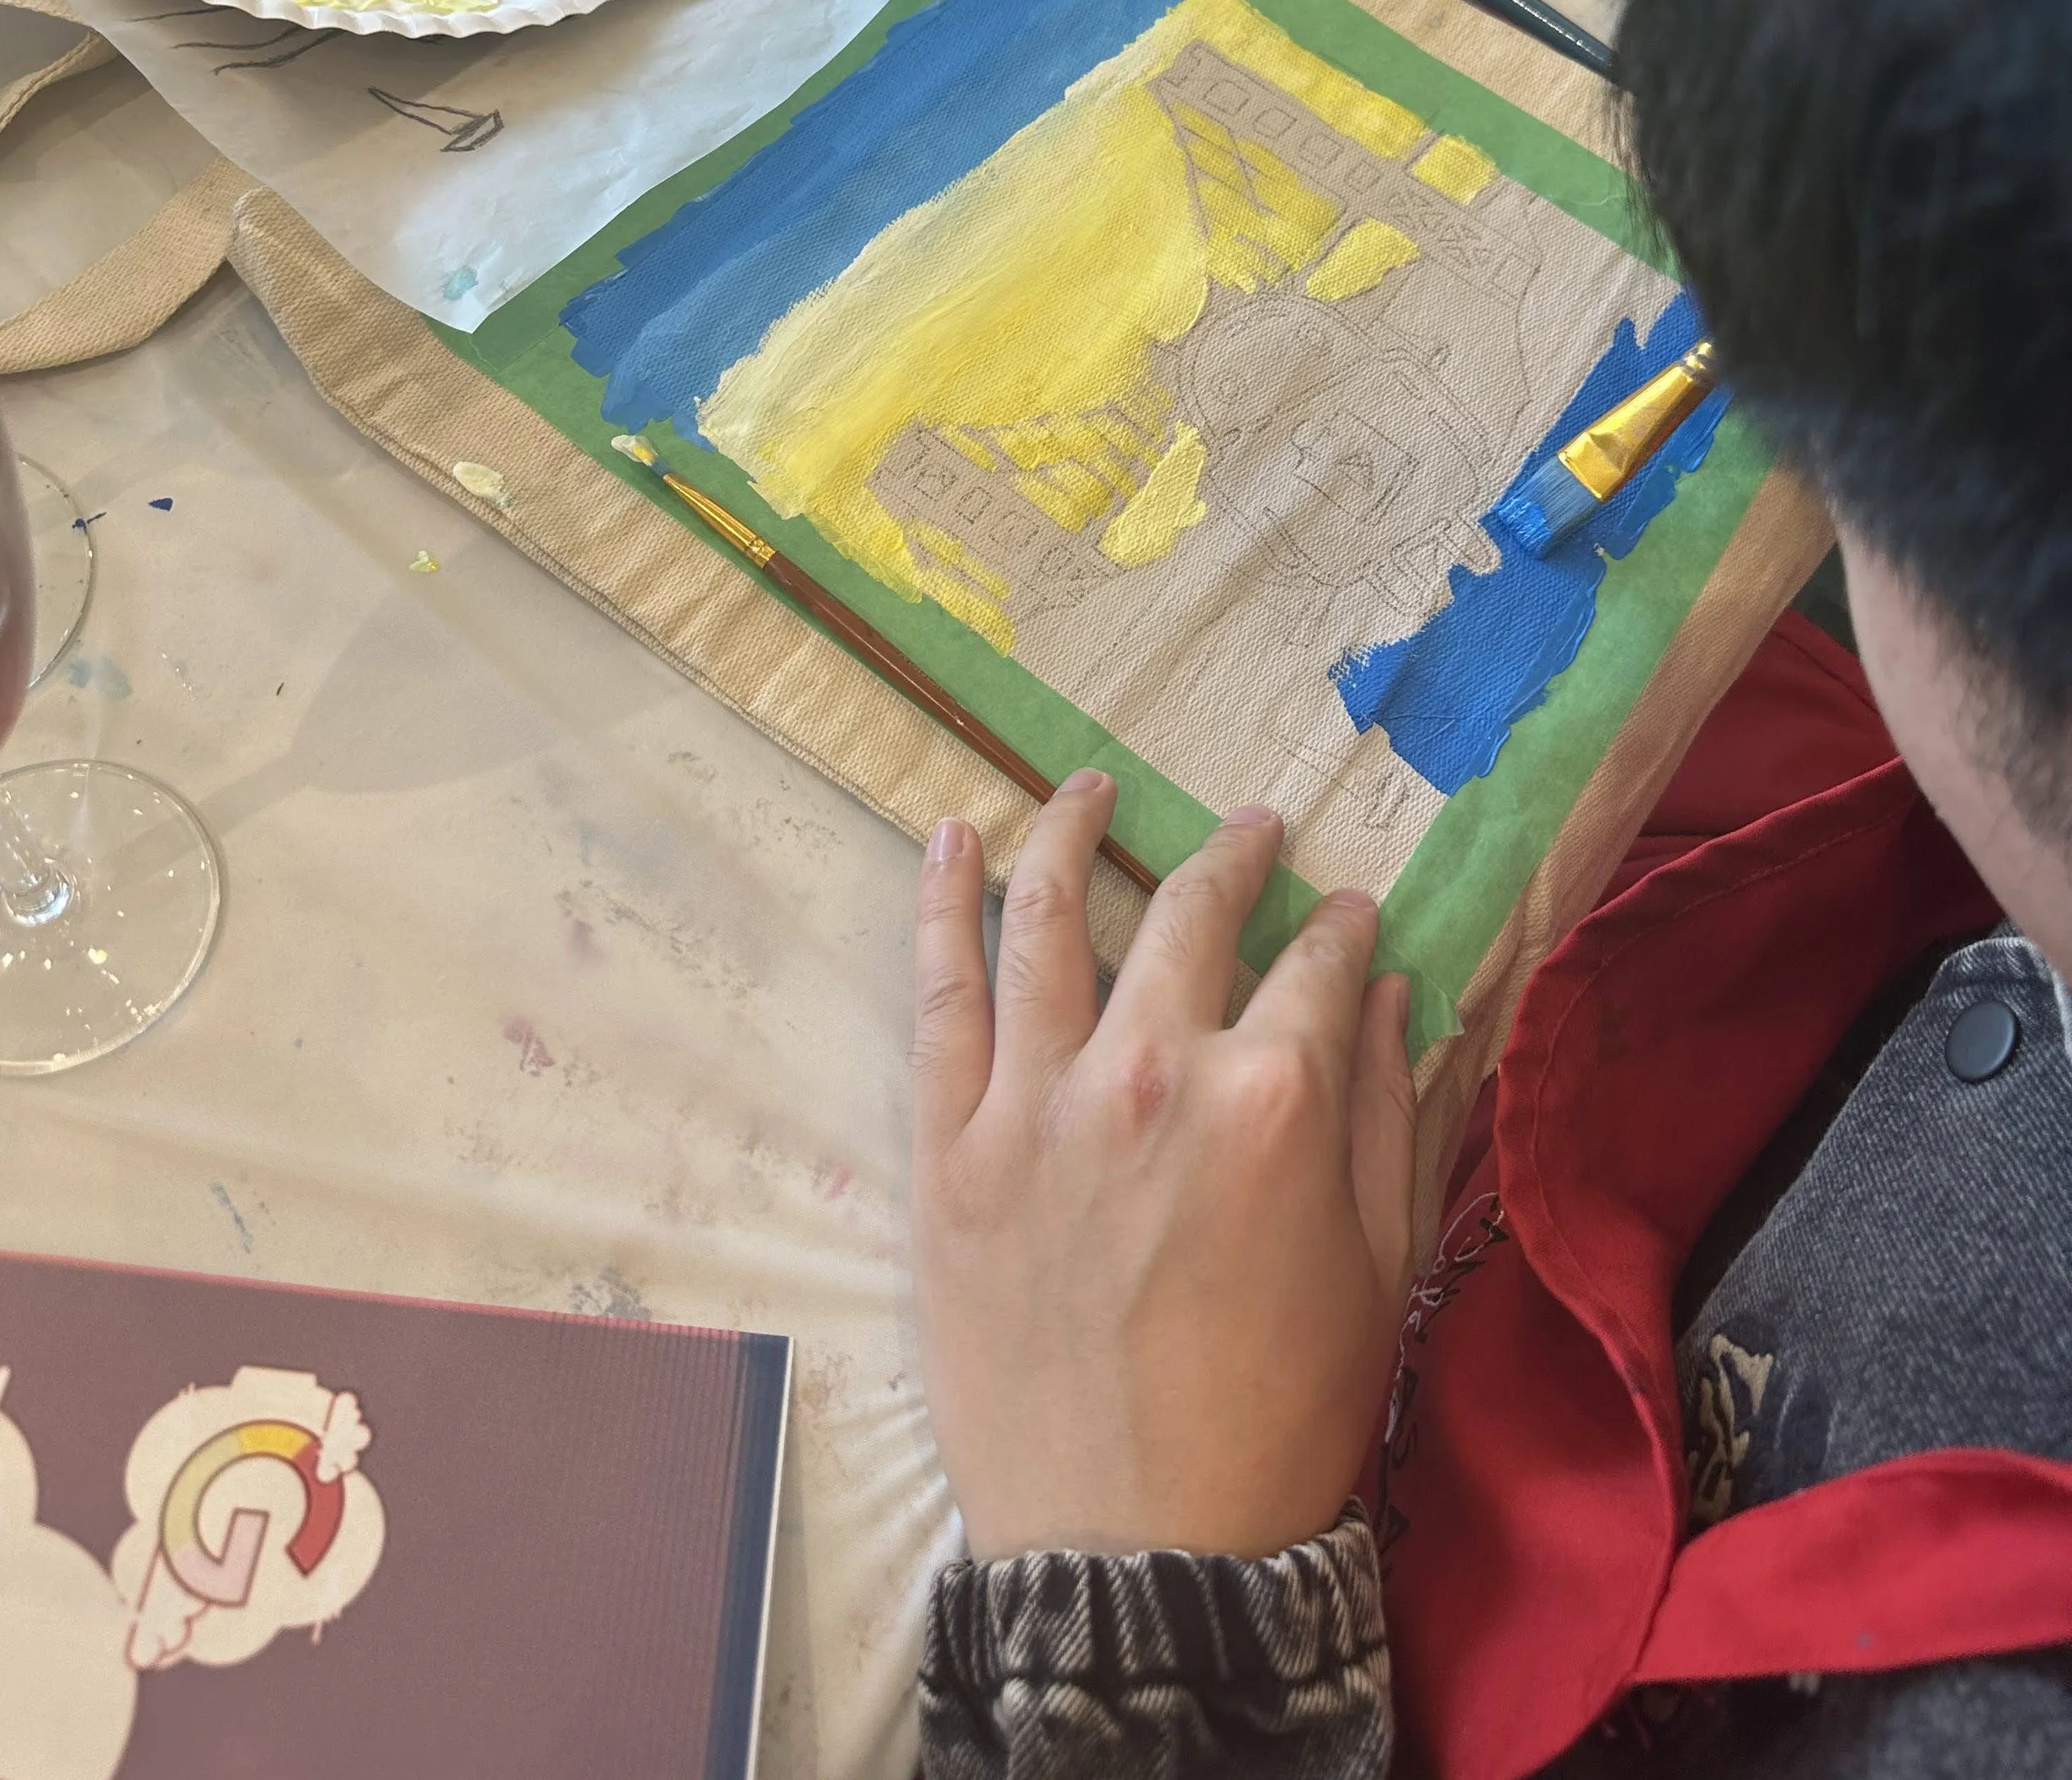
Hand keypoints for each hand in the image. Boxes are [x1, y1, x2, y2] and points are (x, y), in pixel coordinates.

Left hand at [910, 770, 1416, 1563]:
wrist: (1142, 1546)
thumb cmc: (1282, 1411)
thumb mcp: (1376, 1261)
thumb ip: (1384, 1105)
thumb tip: (1391, 983)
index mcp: (1272, 1096)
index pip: (1316, 962)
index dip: (1340, 928)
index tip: (1346, 913)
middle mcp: (1151, 1068)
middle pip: (1192, 915)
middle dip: (1232, 856)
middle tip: (1248, 828)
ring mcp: (1036, 1102)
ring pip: (1048, 918)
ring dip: (1072, 833)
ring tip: (1088, 786)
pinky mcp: (949, 1148)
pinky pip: (939, 995)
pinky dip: (942, 904)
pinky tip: (949, 839)